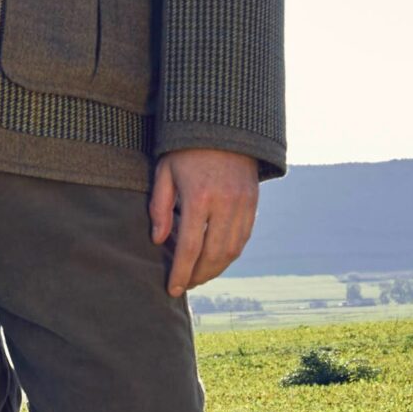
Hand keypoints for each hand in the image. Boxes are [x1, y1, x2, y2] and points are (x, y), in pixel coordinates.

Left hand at [149, 149, 259, 296]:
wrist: (223, 122)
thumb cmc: (185, 148)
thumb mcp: (165, 171)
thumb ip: (160, 207)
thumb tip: (159, 241)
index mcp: (199, 196)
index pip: (190, 247)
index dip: (180, 273)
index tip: (172, 289)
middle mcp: (225, 203)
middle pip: (214, 255)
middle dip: (199, 276)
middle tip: (184, 285)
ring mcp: (244, 203)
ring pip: (233, 250)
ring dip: (216, 269)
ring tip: (198, 275)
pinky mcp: (253, 201)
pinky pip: (244, 237)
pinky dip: (230, 254)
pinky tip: (215, 258)